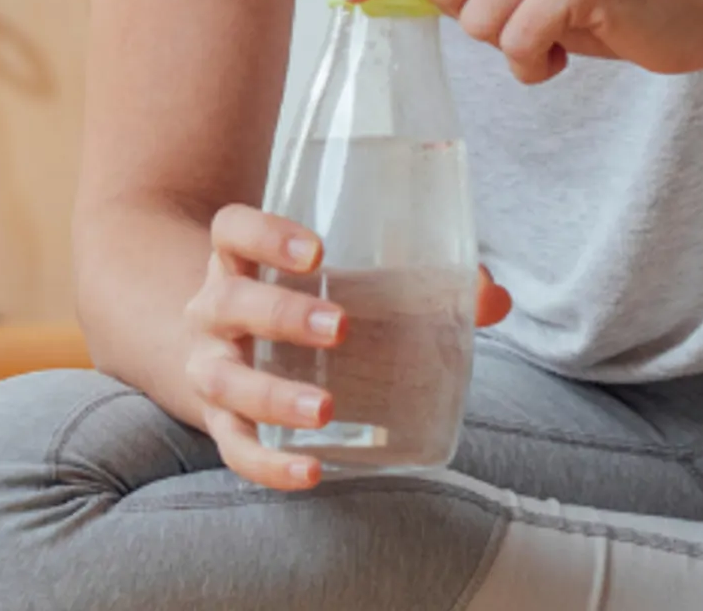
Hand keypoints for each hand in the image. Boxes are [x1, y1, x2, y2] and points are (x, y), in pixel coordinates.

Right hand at [181, 203, 510, 490]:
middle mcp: (213, 312)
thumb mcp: (338, 285)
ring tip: (324, 409)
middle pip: (227, 301)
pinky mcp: (221, 424)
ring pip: (224, 379)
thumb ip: (414, 285)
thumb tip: (492, 295)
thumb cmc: (299, 307)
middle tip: (341, 327)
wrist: (230, 353)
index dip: (265, 234)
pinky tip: (310, 471)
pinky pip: (235, 447)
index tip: (317, 252)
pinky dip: (268, 463)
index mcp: (238, 262)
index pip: (233, 231)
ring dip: (273, 395)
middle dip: (281, 315)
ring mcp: (210, 368)